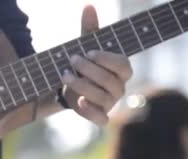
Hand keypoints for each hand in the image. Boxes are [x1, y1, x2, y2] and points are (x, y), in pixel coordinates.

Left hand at [62, 5, 132, 124]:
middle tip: (71, 59)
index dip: (106, 59)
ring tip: (65, 75)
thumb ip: (89, 29)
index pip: (122, 65)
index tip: (88, 52)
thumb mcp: (85, 46)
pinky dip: (90, 112)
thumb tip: (89, 6)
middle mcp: (119, 87)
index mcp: (122, 69)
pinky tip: (79, 102)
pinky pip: (101, 119)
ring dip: (81, 85)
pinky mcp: (99, 116)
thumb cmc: (83, 64)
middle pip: (109, 81)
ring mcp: (110, 103)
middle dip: (88, 70)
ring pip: (101, 98)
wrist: (69, 86)